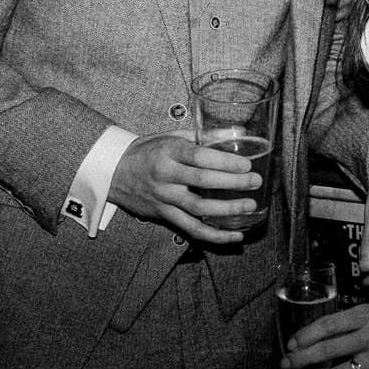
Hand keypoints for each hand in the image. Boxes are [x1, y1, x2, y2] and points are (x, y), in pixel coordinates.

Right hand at [107, 131, 258, 245]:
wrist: (113, 171)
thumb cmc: (147, 150)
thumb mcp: (171, 136)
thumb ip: (202, 136)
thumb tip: (236, 132)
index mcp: (168, 152)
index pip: (199, 157)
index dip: (224, 162)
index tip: (246, 165)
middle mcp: (166, 175)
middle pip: (202, 181)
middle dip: (232, 183)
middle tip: (255, 183)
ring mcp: (164, 198)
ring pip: (198, 208)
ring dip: (227, 209)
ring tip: (249, 206)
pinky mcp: (163, 215)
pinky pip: (191, 228)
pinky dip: (214, 235)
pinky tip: (234, 236)